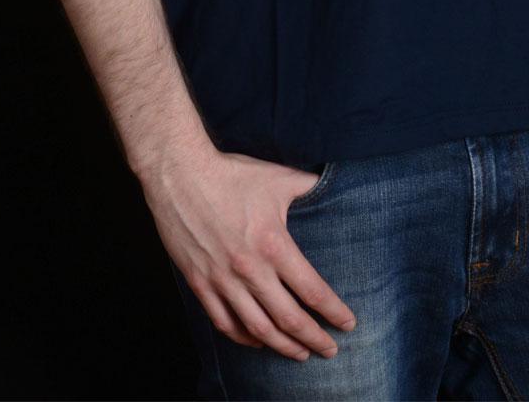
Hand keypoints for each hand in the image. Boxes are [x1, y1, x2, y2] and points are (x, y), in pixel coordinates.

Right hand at [138, 140, 356, 360]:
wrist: (180, 175)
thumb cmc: (232, 174)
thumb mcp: (278, 177)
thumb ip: (309, 186)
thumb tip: (334, 184)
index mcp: (273, 244)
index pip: (312, 291)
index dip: (333, 312)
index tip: (348, 323)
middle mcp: (250, 269)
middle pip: (288, 318)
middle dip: (313, 338)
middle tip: (330, 351)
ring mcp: (222, 280)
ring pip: (257, 328)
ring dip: (282, 346)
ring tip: (300, 353)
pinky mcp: (199, 283)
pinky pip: (223, 322)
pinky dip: (243, 338)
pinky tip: (257, 341)